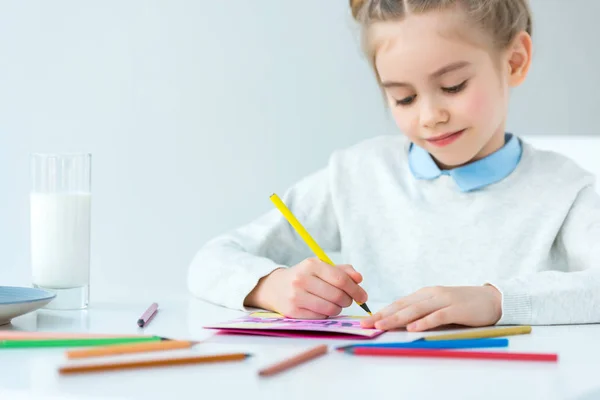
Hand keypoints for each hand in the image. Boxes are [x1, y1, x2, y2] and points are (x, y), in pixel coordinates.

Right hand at [244, 258, 367, 318]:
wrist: (275, 287)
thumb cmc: (304, 276)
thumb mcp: (321, 267)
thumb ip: (342, 271)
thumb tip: (359, 279)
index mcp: (311, 265)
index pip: (340, 279)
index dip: (355, 289)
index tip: (363, 296)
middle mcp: (302, 279)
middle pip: (338, 296)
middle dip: (348, 300)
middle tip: (347, 300)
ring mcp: (296, 296)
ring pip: (331, 309)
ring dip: (338, 309)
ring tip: (334, 304)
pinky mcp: (292, 312)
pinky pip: (320, 317)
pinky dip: (326, 314)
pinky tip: (321, 308)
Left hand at [360, 285, 501, 331]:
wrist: (492, 299)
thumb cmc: (463, 305)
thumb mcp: (438, 305)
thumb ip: (422, 311)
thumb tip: (399, 322)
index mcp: (424, 294)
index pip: (399, 303)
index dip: (381, 311)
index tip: (365, 321)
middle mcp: (431, 294)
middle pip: (403, 306)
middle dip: (382, 315)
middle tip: (366, 324)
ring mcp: (443, 300)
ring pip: (416, 310)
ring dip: (397, 319)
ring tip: (382, 326)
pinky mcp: (456, 309)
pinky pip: (437, 316)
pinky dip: (424, 322)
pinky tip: (412, 328)